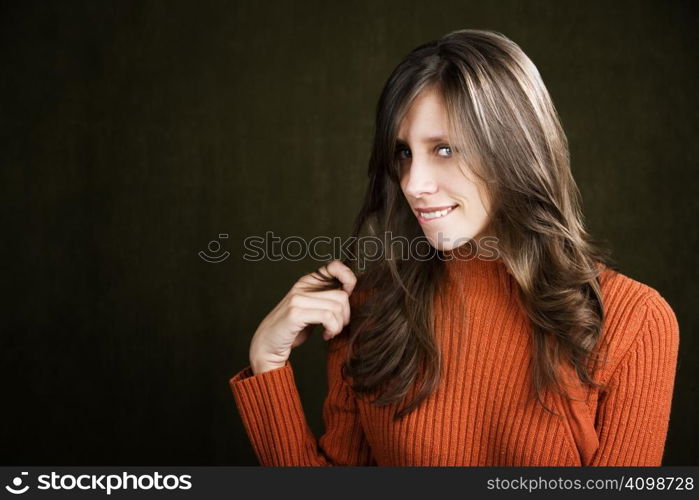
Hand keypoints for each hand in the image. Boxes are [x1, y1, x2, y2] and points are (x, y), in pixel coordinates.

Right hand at [248, 260, 356, 374]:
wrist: (267, 345)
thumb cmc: (292, 329)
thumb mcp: (312, 310)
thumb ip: (327, 300)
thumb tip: (352, 296)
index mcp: (307, 282)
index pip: (335, 266)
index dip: (349, 278)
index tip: (350, 296)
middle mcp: (302, 287)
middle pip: (342, 295)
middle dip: (345, 315)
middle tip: (336, 326)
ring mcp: (298, 298)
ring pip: (337, 306)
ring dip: (338, 325)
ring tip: (330, 332)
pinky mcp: (295, 313)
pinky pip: (328, 317)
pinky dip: (332, 329)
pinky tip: (325, 335)